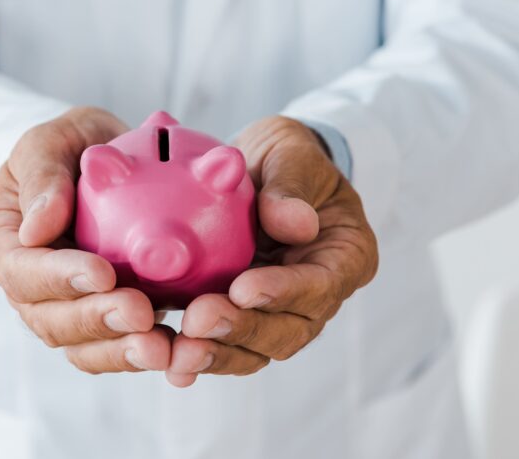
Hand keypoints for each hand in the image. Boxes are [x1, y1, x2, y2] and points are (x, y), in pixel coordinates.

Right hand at [0, 107, 171, 373]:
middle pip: (50, 319)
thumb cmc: (73, 145)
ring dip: (121, 351)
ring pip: (82, 346)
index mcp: (1, 241)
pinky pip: (115, 348)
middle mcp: (26, 285)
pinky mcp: (101, 322)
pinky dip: (142, 354)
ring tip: (162, 348)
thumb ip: (43, 172)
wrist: (108, 166)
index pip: (21, 271)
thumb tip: (36, 229)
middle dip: (95, 321)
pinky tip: (177, 349)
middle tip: (141, 312)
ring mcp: (62, 308)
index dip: (59, 278)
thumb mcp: (54, 138)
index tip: (103, 272)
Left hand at [166, 116, 378, 386]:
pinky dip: (203, 355)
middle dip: (243, 330)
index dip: (283, 292)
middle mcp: (320, 294)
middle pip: (290, 329)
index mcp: (346, 255)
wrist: (263, 166)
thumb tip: (297, 223)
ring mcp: (283, 310)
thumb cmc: (286, 155)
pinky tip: (173, 365)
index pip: (320, 283)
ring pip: (258, 347)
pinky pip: (229, 344)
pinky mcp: (248, 315)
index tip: (243, 288)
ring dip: (219, 352)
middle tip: (198, 321)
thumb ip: (291, 185)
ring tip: (180, 354)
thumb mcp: (292, 152)